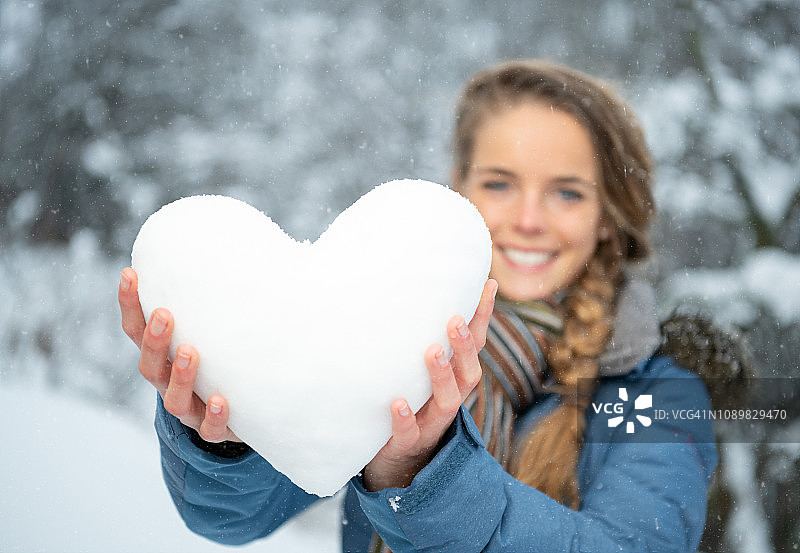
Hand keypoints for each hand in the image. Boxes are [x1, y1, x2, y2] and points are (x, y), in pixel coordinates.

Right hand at [118, 267, 240, 442]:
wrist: (244, 413)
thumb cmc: (228, 358)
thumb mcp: (222, 328)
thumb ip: (228, 298)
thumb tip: (255, 247)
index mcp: (165, 356)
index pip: (137, 330)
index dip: (131, 304)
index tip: (131, 274)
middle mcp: (169, 383)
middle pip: (149, 365)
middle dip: (154, 340)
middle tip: (165, 315)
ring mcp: (190, 409)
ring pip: (173, 399)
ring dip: (179, 375)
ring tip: (192, 352)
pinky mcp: (213, 429)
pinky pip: (208, 428)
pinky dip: (212, 416)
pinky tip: (219, 400)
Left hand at [362, 279, 497, 490]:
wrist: (396, 462)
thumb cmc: (410, 404)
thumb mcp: (418, 372)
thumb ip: (419, 341)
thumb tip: (415, 292)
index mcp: (454, 379)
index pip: (475, 345)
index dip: (482, 317)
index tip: (487, 285)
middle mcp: (448, 400)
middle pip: (468, 373)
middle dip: (465, 347)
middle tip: (455, 321)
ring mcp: (429, 423)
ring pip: (447, 402)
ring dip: (441, 376)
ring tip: (432, 352)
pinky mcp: (406, 443)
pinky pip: (409, 433)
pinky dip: (405, 419)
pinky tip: (398, 403)